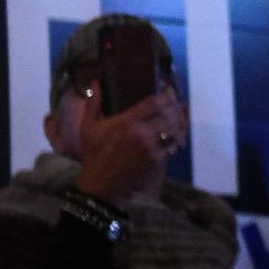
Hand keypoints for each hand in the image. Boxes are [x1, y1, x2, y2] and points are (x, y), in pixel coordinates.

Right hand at [75, 86, 186, 205]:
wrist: (100, 187)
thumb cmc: (93, 155)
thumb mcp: (88, 127)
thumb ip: (93, 102)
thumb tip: (95, 81)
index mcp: (126, 122)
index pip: (154, 103)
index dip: (166, 94)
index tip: (169, 90)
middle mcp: (141, 133)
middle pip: (168, 114)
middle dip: (175, 106)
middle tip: (177, 102)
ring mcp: (150, 149)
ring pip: (173, 130)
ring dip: (179, 122)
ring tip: (180, 116)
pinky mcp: (156, 162)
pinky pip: (172, 146)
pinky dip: (176, 139)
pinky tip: (177, 135)